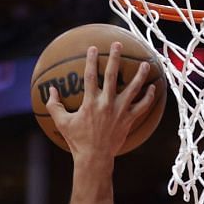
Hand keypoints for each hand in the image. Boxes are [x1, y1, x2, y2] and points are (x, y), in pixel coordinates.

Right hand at [44, 43, 158, 162]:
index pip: (90, 76)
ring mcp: (119, 111)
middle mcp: (106, 103)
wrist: (94, 158)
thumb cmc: (77, 141)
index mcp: (90, 102)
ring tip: (145, 64)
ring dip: (140, 75)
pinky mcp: (128, 120)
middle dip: (114, 58)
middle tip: (117, 45)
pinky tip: (152, 88)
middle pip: (112, 76)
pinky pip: (142, 107)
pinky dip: (148, 97)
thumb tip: (50, 91)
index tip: (93, 48)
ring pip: (133, 89)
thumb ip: (54, 106)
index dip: (91, 60)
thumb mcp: (62, 123)